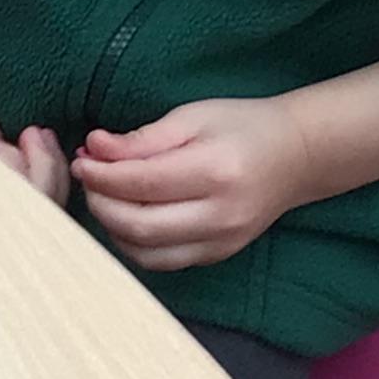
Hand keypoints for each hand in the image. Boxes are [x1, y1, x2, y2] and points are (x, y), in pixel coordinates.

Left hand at [73, 95, 313, 270]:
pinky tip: (126, 217)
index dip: (101, 175)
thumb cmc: (244, 127)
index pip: (140, 184)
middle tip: (87, 178)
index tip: (82, 159)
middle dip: (99, 202)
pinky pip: (161, 261)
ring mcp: (220, 242)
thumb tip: (94, 148)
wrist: (297, 157)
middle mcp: (219, 215)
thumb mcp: (194, 117)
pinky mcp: (217, 256)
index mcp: (215, 172)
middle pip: (137, 225)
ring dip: (111, 227)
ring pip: (144, 252)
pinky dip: (133, 243)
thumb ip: (143, 138)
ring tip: (104, 196)